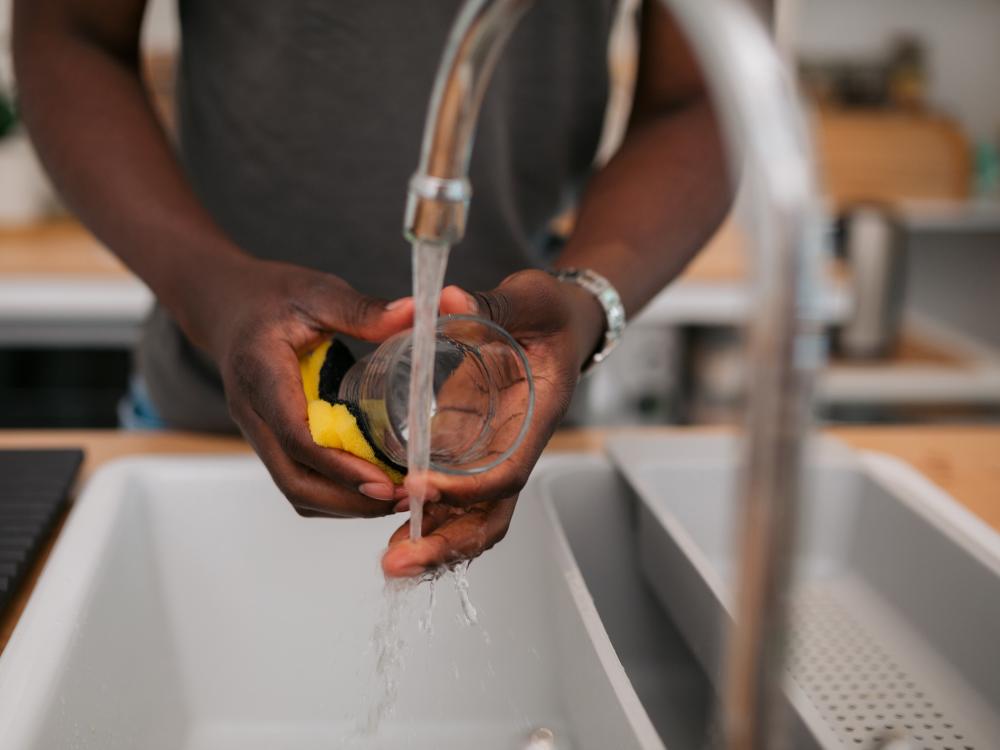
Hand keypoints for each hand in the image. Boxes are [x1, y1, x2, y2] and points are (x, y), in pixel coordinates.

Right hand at [183, 256, 414, 517]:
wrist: (225, 304)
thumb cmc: (271, 296)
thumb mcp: (317, 292)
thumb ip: (363, 309)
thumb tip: (415, 312)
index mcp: (262, 376)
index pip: (297, 438)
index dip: (341, 467)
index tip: (385, 482)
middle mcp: (254, 414)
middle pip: (294, 480)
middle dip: (349, 500)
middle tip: (403, 498)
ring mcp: (259, 432)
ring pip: (295, 488)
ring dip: (343, 503)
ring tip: (395, 497)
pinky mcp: (271, 439)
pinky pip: (298, 478)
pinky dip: (334, 492)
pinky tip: (373, 484)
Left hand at [381, 269, 604, 576]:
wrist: (559, 322)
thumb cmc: (550, 312)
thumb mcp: (529, 298)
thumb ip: (490, 303)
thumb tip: (446, 299)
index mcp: (537, 418)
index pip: (507, 471)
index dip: (467, 489)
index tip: (419, 487)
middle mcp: (517, 447)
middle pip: (490, 516)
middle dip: (447, 543)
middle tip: (400, 562)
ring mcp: (494, 454)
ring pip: (472, 518)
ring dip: (434, 543)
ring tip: (391, 564)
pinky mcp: (472, 449)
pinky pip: (454, 498)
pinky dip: (427, 519)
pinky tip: (393, 532)